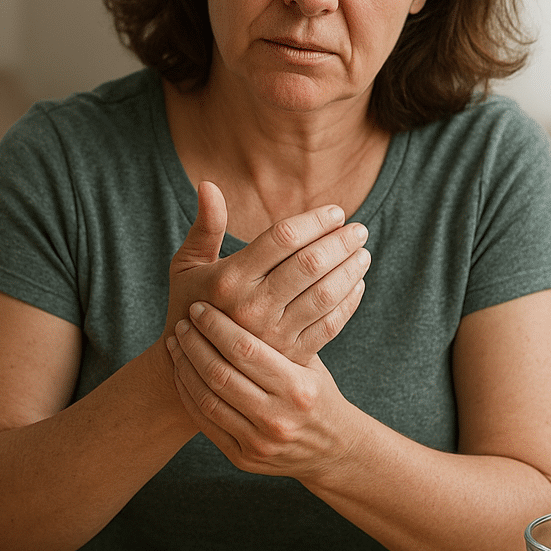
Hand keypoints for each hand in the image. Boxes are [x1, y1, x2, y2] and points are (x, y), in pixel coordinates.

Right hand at [164, 182, 370, 363]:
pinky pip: (329, 326)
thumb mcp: (187, 265)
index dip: (314, 221)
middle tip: (358, 229)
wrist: (198, 366)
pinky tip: (356, 284)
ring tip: (363, 253)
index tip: (336, 212)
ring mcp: (273, 336)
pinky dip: (349, 302)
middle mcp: (251, 308)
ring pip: (324, 295)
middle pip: (309, 265)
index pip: (282, 238)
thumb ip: (205, 226)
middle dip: (340, 242)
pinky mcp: (290, 356)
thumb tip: (208, 184)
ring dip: (350, 270)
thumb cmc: (192, 303)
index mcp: (229, 279)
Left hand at [167, 301, 360, 479]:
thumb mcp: (310, 362)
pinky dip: (188, 394)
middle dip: (195, 344)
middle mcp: (278, 418)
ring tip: (176, 343)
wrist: (332, 450)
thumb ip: (281, 336)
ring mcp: (259, 442)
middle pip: (220, 374)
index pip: (245, 350)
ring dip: (185, 367)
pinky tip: (181, 372)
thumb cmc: (317, 393)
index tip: (199, 308)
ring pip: (207, 399)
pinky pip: (205, 422)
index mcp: (297, 388)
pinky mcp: (243, 458)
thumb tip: (249, 288)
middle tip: (182, 323)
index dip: (216, 326)